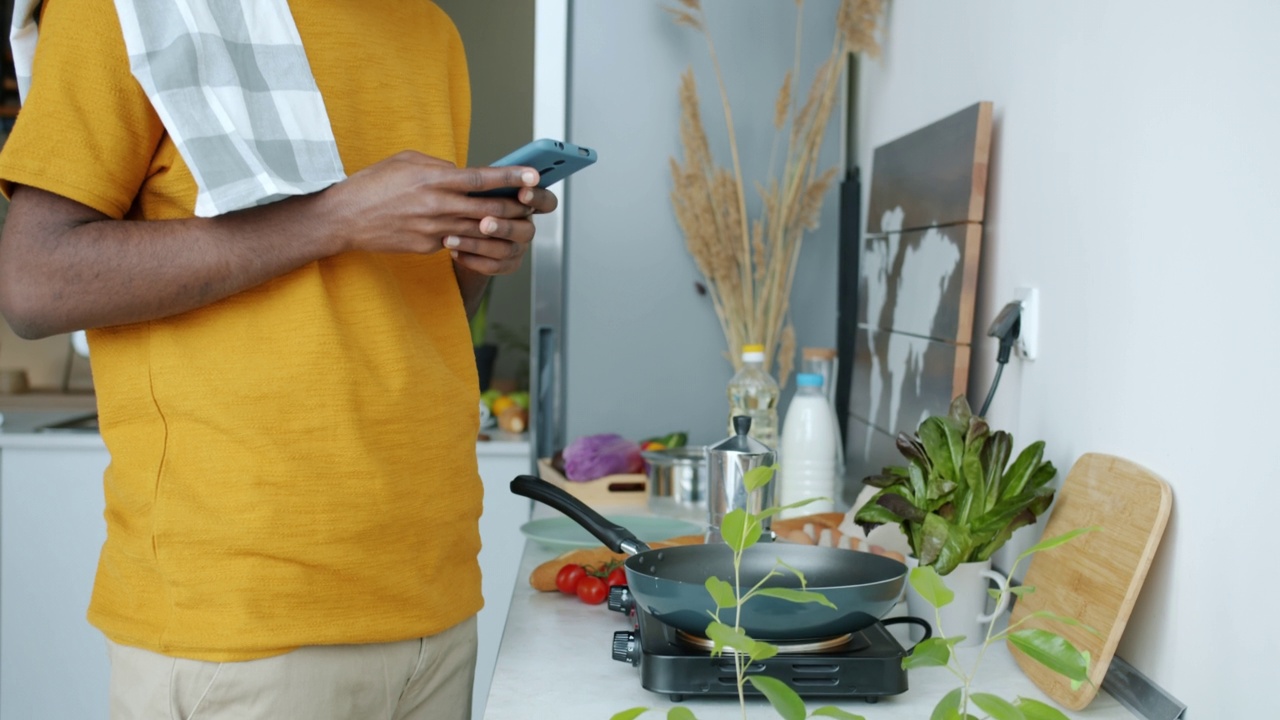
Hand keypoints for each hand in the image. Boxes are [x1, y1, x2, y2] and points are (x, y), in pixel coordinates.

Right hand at [322, 150, 553, 266]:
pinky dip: (471, 238)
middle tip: (532, 203)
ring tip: (515, 221)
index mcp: (433, 178)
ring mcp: (433, 229)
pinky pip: (457, 242)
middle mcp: (437, 205)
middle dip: (515, 207)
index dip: (512, 178)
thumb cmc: (374, 183)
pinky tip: (479, 234)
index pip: (482, 178)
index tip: (534, 176)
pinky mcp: (427, 247)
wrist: (343, 218)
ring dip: (499, 227)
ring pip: (479, 230)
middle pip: (489, 209)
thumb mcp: (406, 161)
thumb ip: (440, 165)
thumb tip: (464, 172)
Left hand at [446, 184, 557, 275]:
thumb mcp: (478, 187)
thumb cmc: (470, 202)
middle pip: (527, 230)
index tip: (523, 193)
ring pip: (506, 250)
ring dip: (478, 245)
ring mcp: (518, 247)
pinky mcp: (507, 265)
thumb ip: (485, 182)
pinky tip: (454, 250)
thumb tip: (475, 172)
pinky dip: (471, 259)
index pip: (546, 201)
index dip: (537, 198)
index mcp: (526, 204)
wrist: (459, 230)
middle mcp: (526, 226)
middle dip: (504, 226)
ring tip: (453, 238)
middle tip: (484, 223)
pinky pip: (493, 266)